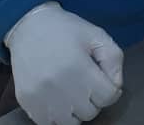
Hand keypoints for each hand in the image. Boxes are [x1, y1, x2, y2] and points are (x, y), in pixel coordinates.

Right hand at [6, 2, 122, 124]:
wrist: (29, 27)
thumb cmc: (66, 30)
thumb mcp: (97, 35)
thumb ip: (114, 59)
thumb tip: (116, 85)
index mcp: (79, 68)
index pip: (108, 97)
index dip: (112, 89)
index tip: (104, 81)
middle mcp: (59, 87)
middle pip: (90, 112)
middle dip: (94, 100)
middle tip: (87, 84)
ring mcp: (41, 97)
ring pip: (70, 122)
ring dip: (76, 111)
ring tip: (73, 93)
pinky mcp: (27, 102)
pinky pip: (48, 123)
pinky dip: (56, 115)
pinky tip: (58, 99)